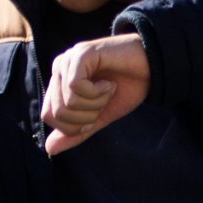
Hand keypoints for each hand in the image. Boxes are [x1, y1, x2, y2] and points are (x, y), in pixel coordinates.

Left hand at [41, 35, 150, 155]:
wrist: (152, 69)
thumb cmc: (127, 88)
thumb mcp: (100, 116)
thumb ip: (76, 132)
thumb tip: (49, 149)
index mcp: (59, 83)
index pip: (49, 116)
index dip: (74, 125)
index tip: (97, 113)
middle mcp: (59, 69)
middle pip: (56, 112)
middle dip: (86, 117)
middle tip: (104, 101)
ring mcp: (68, 60)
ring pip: (67, 101)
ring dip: (95, 103)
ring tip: (109, 90)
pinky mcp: (81, 53)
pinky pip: (75, 86)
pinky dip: (97, 92)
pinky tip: (109, 83)